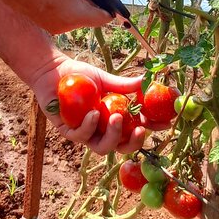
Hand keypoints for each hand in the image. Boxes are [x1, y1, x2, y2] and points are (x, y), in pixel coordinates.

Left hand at [30, 55, 145, 154]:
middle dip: (133, 142)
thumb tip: (147, 80)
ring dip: (112, 136)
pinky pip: (81, 135)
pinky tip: (94, 113)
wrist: (54, 70)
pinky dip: (89, 126)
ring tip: (116, 118)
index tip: (164, 124)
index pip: (135, 130)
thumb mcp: (105, 80)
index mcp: (113, 120)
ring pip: (102, 147)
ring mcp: (85, 133)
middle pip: (121, 147)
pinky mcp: (67, 131)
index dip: (151, 130)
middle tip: (139, 129)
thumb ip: (124, 85)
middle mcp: (101, 130)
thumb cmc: (80, 76)